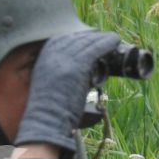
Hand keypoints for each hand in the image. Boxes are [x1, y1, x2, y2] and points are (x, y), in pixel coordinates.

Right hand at [13, 29, 126, 153]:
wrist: (47, 120)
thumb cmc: (49, 110)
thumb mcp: (49, 84)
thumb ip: (60, 73)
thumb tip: (82, 73)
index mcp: (44, 57)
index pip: (64, 40)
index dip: (80, 38)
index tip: (92, 37)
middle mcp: (53, 53)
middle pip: (76, 39)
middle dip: (92, 38)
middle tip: (105, 39)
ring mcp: (65, 59)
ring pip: (87, 43)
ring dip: (102, 40)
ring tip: (114, 39)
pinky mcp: (78, 66)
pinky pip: (95, 50)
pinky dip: (107, 44)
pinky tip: (115, 41)